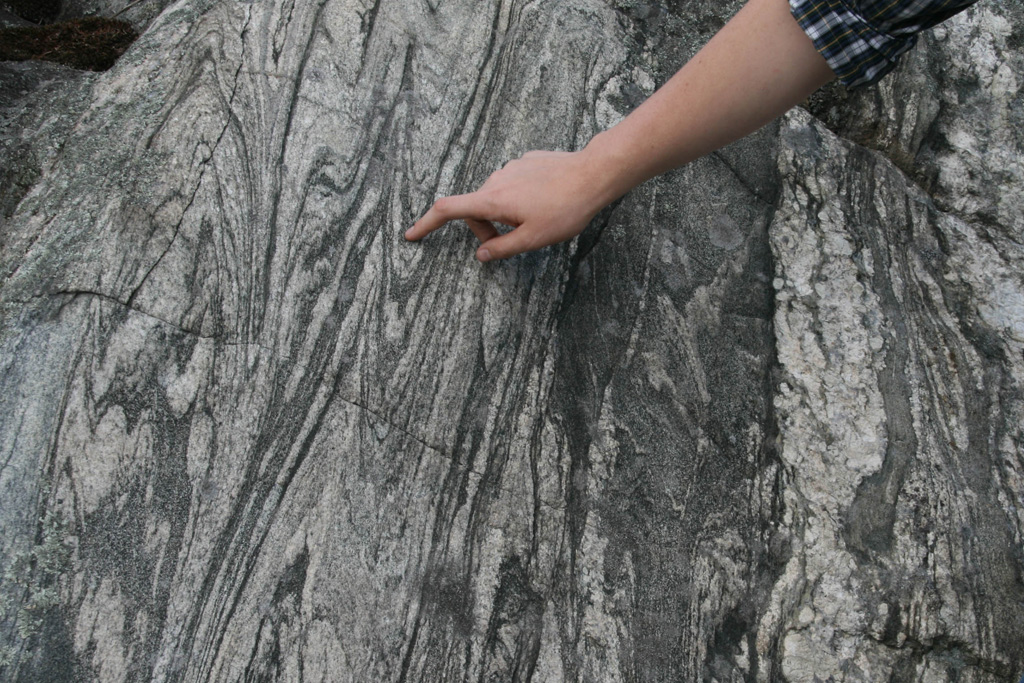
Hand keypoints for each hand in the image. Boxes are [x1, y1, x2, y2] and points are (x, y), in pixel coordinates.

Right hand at [405, 149, 616, 261]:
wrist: (593, 174)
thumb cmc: (565, 209)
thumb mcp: (533, 239)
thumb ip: (502, 249)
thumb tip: (481, 255)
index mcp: (493, 200)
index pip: (448, 211)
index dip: (426, 224)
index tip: (411, 234)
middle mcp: (496, 180)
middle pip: (475, 210)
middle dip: (486, 230)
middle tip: (514, 241)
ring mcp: (511, 168)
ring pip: (495, 199)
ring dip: (504, 215)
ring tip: (538, 220)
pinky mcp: (526, 162)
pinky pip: (512, 186)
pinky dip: (519, 200)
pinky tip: (545, 203)